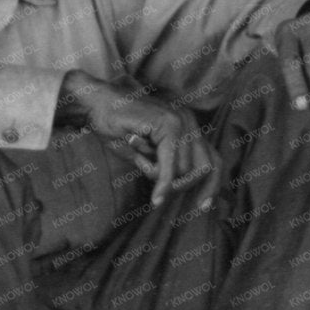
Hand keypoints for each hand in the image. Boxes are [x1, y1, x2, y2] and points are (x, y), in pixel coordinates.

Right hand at [58, 71, 219, 211]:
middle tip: (161, 193)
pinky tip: (156, 198)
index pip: (213, 159)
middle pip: (205, 167)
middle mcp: (189, 122)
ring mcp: (180, 121)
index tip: (203, 207)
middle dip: (183, 186)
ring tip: (140, 160)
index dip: (212, 185)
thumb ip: (164, 166)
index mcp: (188, 127)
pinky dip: (163, 184)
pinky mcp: (168, 123)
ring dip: (163, 179)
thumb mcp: (145, 153)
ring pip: (185, 169)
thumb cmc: (117, 127)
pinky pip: (170, 165)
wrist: (96, 103)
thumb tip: (175, 188)